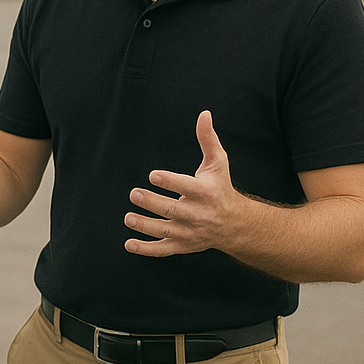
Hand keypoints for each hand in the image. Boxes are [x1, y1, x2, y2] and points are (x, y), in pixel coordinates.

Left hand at [124, 110, 243, 256]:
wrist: (235, 224)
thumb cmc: (221, 188)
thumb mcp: (218, 163)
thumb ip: (208, 140)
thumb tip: (204, 114)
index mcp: (206, 193)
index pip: (186, 187)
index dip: (170, 182)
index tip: (153, 175)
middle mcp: (199, 214)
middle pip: (172, 210)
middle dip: (153, 203)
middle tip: (134, 194)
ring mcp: (189, 232)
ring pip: (165, 230)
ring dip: (145, 225)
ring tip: (128, 218)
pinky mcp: (182, 245)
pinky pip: (163, 250)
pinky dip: (146, 249)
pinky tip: (128, 244)